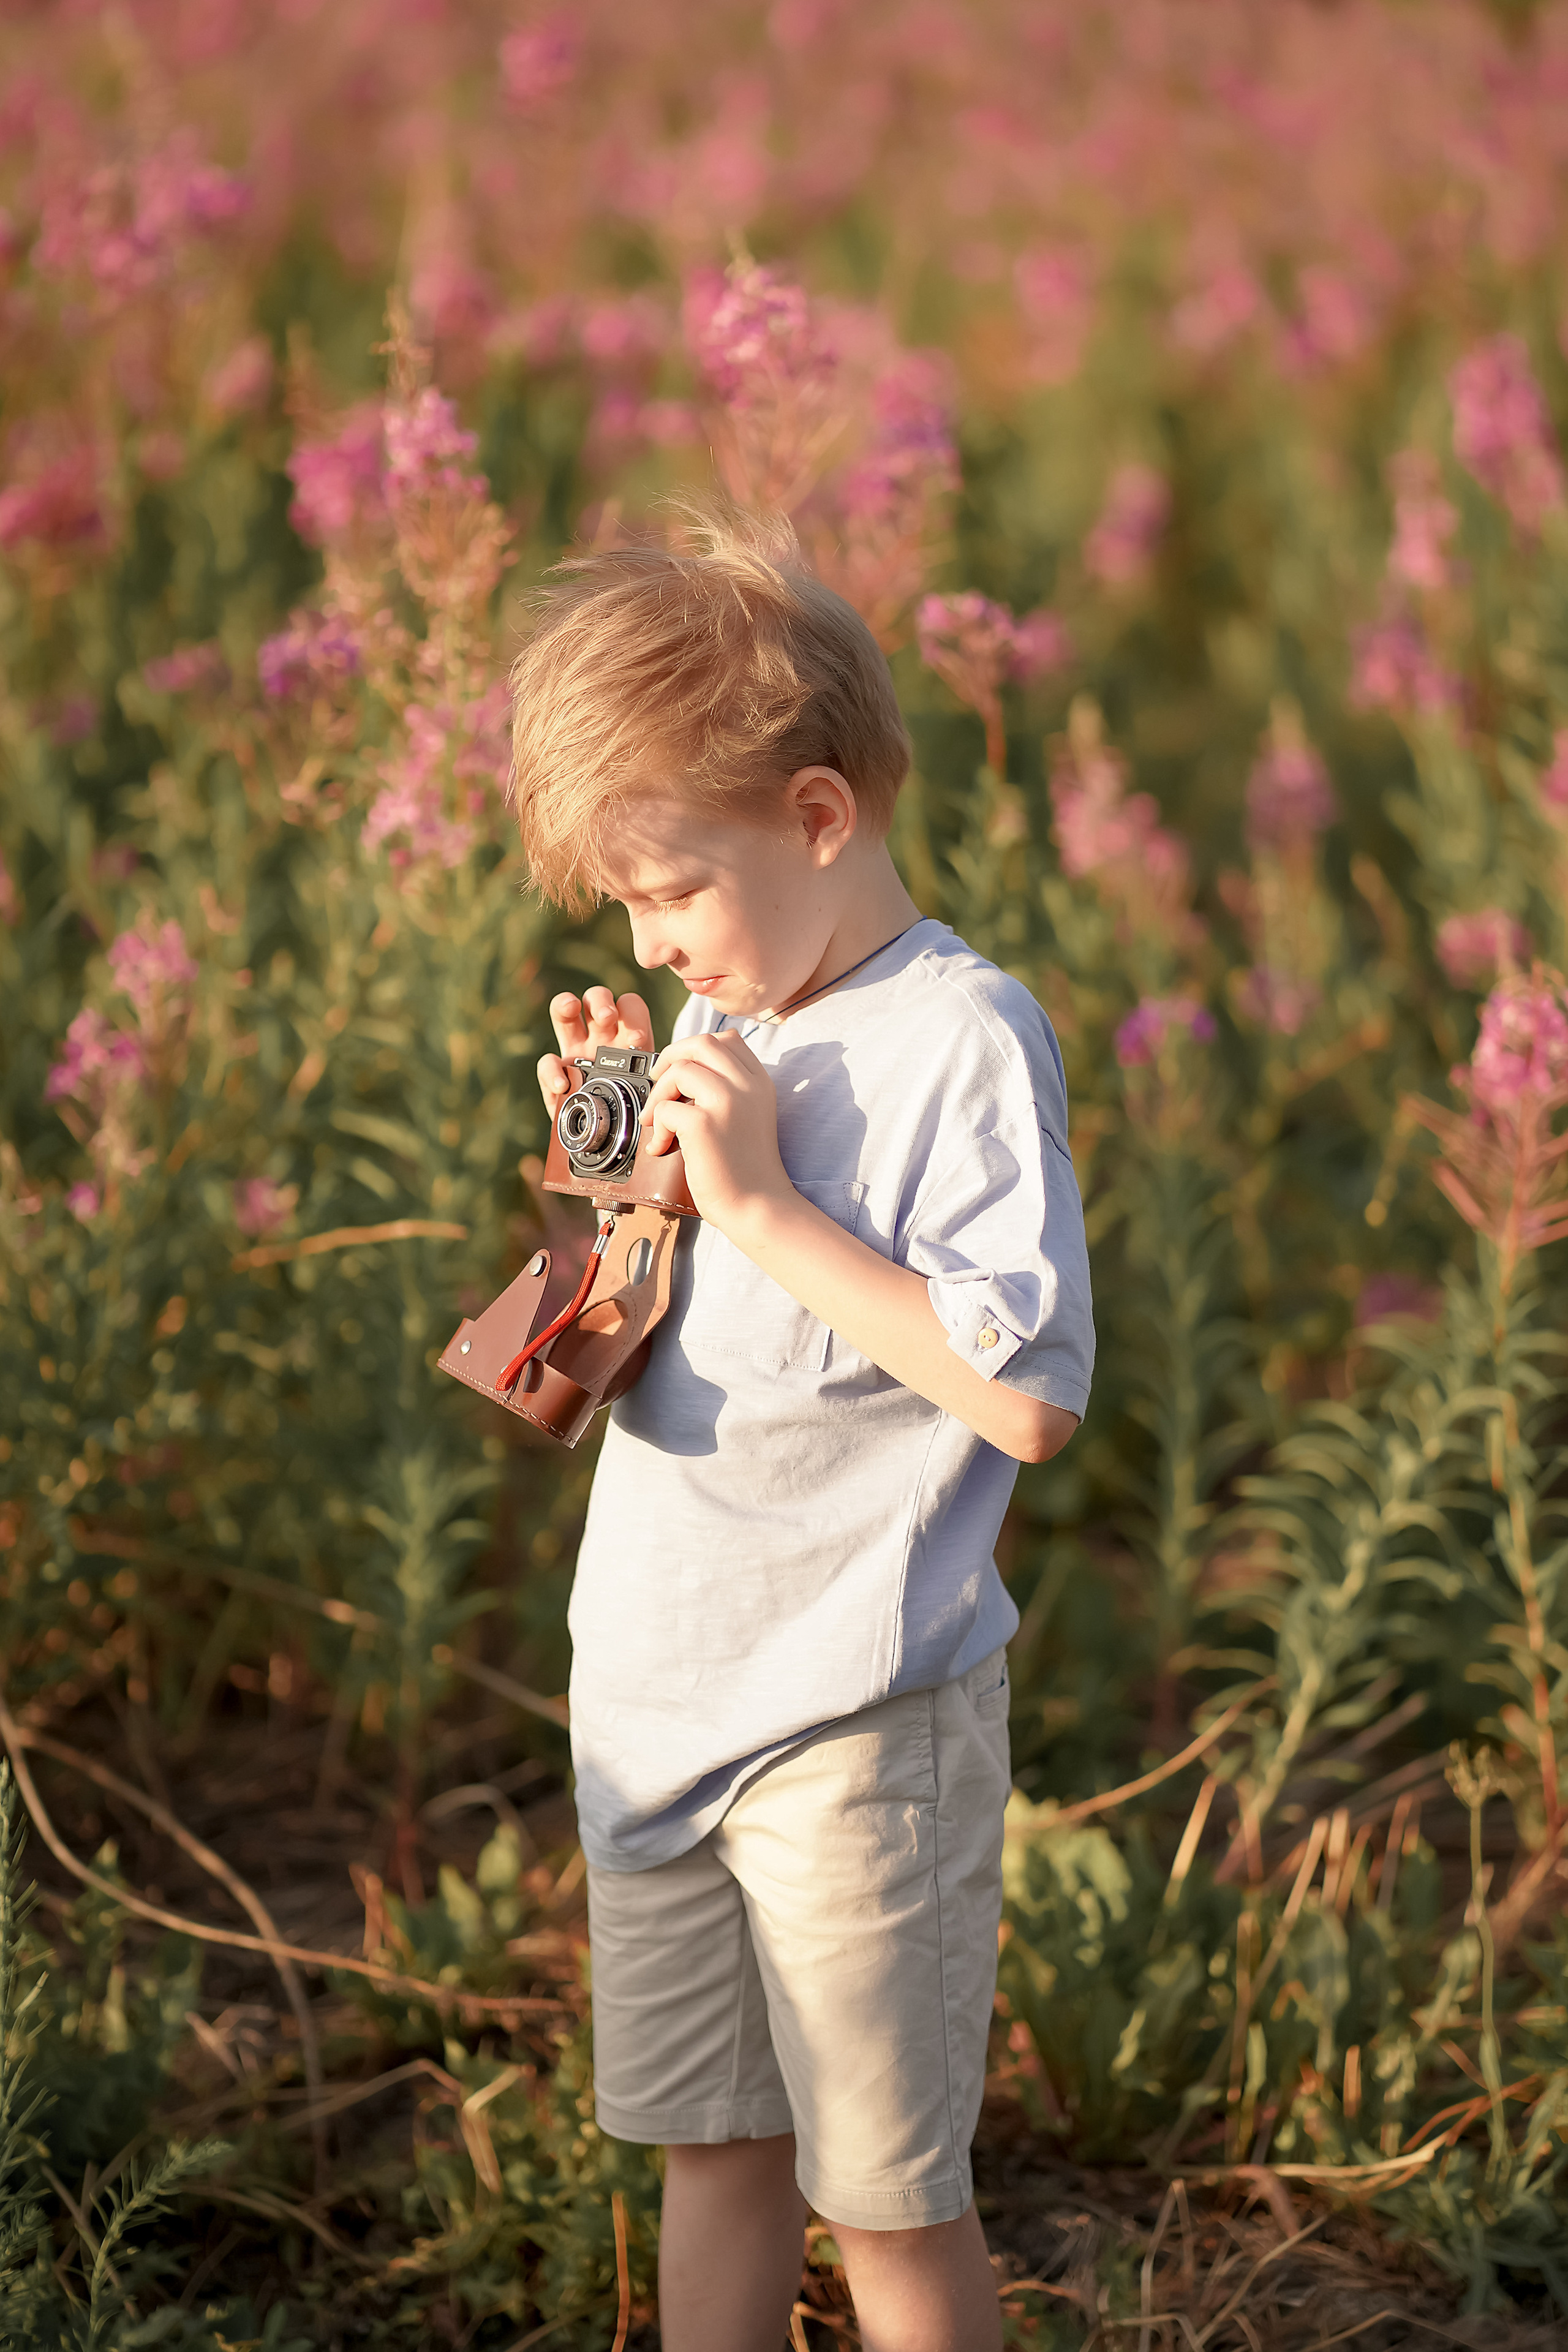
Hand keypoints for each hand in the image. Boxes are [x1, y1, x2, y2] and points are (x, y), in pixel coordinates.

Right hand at [537, 987, 653, 1126]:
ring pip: (564, 1011)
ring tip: (571, 1008)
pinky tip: (563, 1084)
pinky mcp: (555, 1074)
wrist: (608, 1136)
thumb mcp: (652, 1096)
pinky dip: (552, 1070)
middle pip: (596, 998)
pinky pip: (547, 1062)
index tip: (637, 1038)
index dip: (632, 1014)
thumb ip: (656, 1087)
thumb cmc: (637, 1111)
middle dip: (600, 1001)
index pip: (629, 1006)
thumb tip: (664, 1090)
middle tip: (606, 1017)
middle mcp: (601, 1038)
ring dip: (566, 1004)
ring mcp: (575, 1051)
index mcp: (629, 1038)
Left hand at [645, 1030, 790, 1234]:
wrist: (757, 1206)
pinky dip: (658, 1127)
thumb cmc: (746, 1170)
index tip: (681, 1072)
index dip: (696, 1050)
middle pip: (702, 1043)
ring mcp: (727, 1101)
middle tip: (658, 1083)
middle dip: (671, 1058)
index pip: (728, 1040)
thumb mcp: (748, 1117)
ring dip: (660, 1094)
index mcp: (760, 1082)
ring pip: (681, 1068)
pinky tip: (664, 1148)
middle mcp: (747, 1085)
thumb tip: (683, 1074)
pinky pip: (666, 1108)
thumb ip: (729, 1092)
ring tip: (657, 1122)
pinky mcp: (704, 1124)